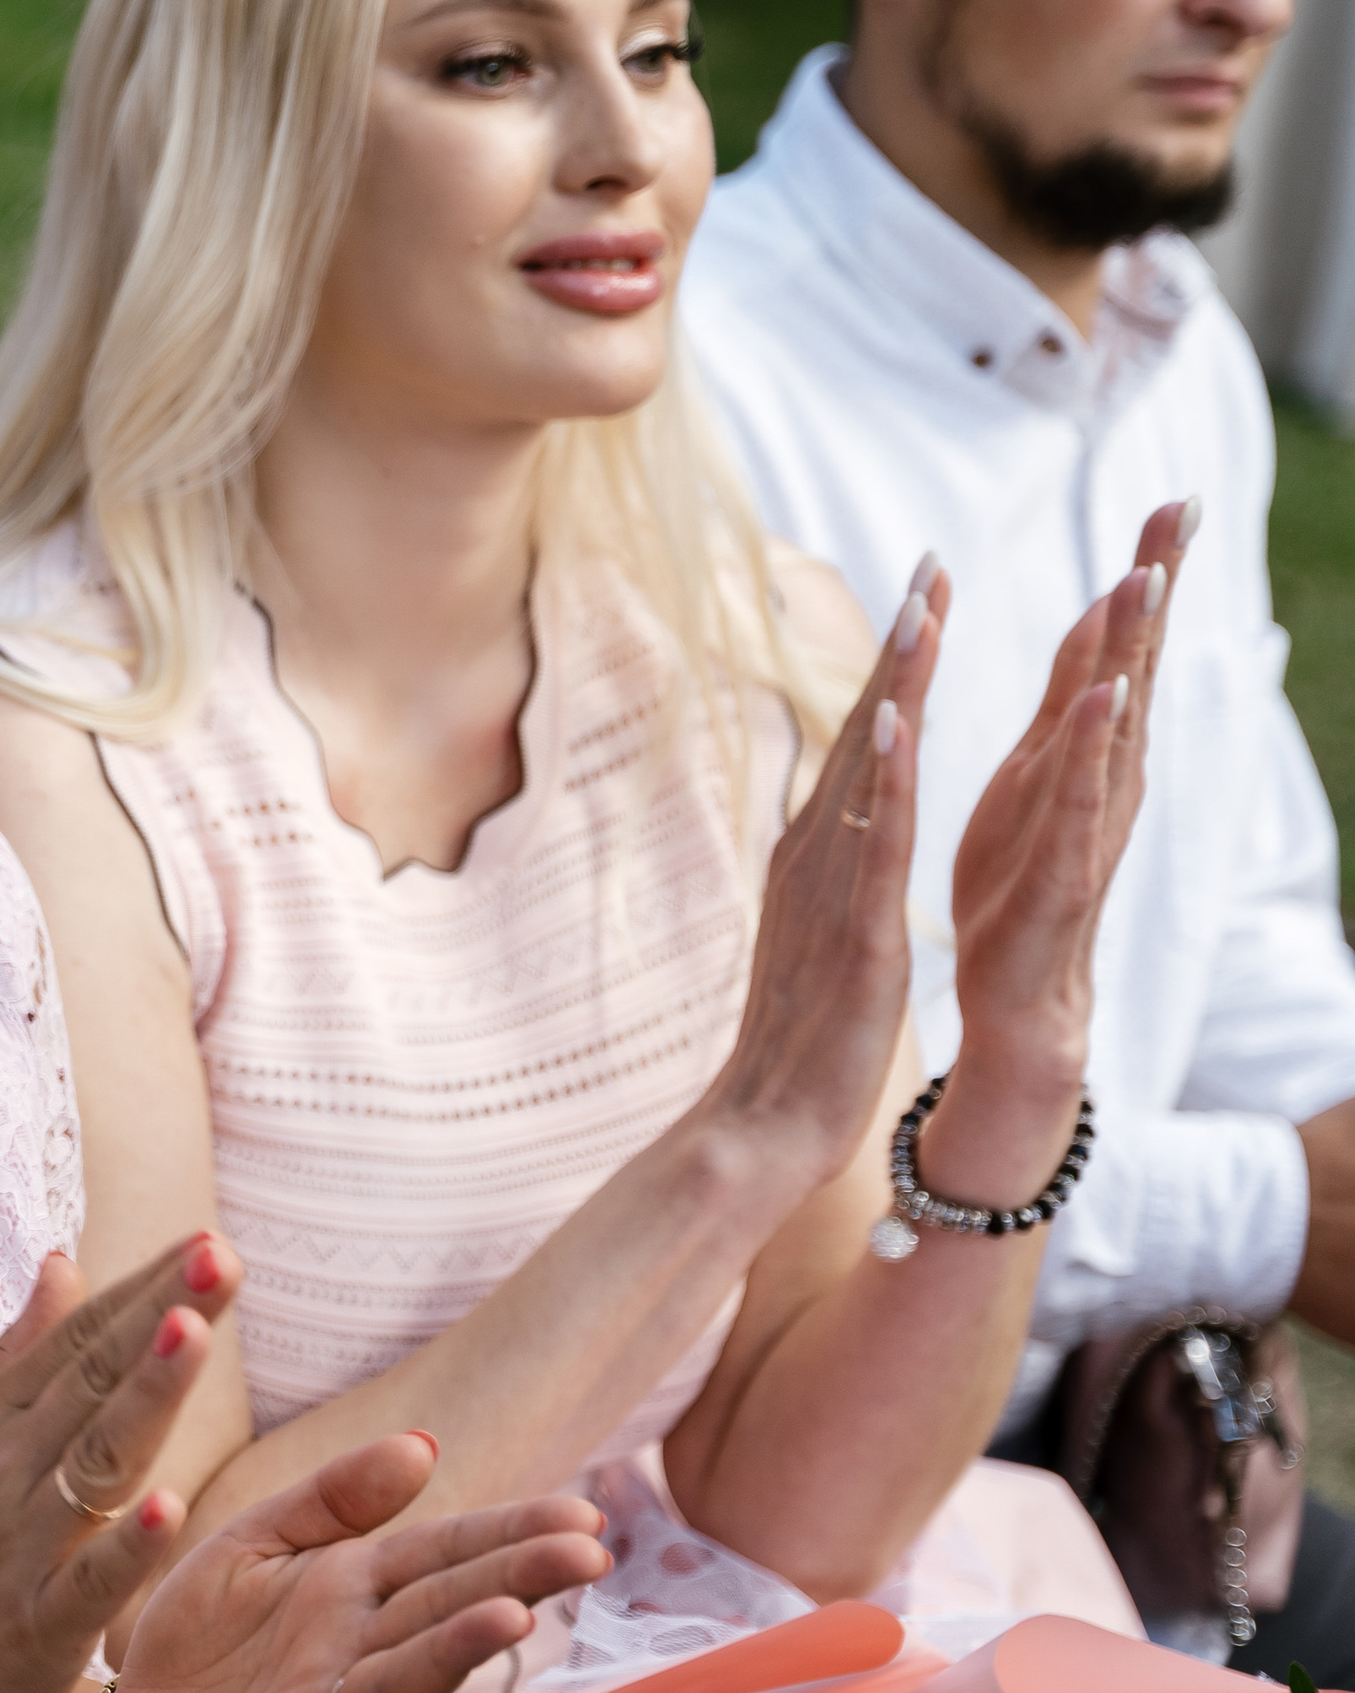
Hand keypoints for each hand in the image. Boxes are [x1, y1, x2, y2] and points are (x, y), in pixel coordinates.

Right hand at [0, 1230, 242, 1692]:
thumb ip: (16, 1355)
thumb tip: (62, 1262)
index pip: (79, 1340)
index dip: (142, 1288)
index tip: (204, 1237)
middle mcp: (5, 1472)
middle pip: (95, 1381)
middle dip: (159, 1314)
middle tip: (216, 1254)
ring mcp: (19, 1548)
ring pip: (95, 1461)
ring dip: (145, 1395)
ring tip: (194, 1332)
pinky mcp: (36, 1627)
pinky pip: (87, 1581)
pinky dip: (125, 1546)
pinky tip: (167, 1505)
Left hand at [83, 1435, 609, 1692]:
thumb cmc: (204, 1640)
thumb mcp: (257, 1540)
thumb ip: (334, 1496)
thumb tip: (424, 1442)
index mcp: (354, 1586)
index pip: (447, 1551)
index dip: (512, 1533)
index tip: (583, 1513)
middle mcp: (357, 1651)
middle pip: (446, 1608)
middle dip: (516, 1579)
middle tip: (587, 1554)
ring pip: (406, 1677)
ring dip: (459, 1650)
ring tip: (514, 1615)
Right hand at [703, 557, 944, 1180]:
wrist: (759, 1125)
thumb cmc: (796, 1043)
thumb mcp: (816, 937)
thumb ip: (824, 876)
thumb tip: (835, 825)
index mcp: (812, 857)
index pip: (860, 744)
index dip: (895, 669)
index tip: (927, 596)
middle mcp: (813, 856)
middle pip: (861, 732)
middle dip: (902, 647)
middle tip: (933, 566)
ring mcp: (827, 890)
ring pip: (866, 770)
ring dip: (895, 686)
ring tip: (925, 611)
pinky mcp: (852, 932)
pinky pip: (868, 844)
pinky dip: (881, 779)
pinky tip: (894, 725)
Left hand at [933, 503, 1182, 1187]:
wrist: (1018, 1002)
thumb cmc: (1023, 885)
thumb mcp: (1035, 782)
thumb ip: (1066, 712)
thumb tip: (1101, 637)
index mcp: (1083, 754)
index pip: (1116, 648)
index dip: (1145, 575)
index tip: (1172, 499)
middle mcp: (1103, 782)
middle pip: (1134, 668)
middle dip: (1157, 588)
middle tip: (1182, 508)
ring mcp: (1090, 827)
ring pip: (1117, 726)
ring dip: (1130, 650)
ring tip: (1144, 578)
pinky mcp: (1064, 876)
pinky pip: (1081, 806)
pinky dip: (1092, 753)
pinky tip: (1104, 702)